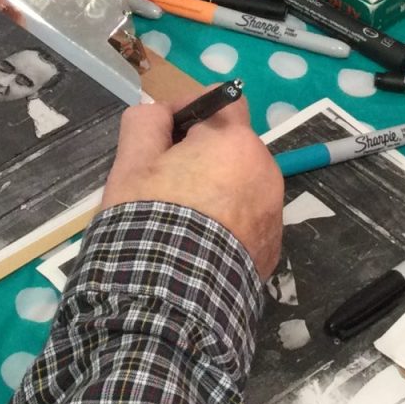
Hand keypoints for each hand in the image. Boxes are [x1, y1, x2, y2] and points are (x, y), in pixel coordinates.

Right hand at [101, 98, 283, 277]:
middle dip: (202, 156)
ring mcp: (273, 213)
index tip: (162, 133)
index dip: (190, 110)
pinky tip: (198, 245)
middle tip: (164, 183)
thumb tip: (158, 112)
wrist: (171, 301)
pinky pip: (247, 220)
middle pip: (232, 147)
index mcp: (235, 142)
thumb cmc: (150, 221)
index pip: (223, 101)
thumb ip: (145, 123)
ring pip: (241, 185)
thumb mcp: (130, 165)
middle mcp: (266, 171)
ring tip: (181, 219)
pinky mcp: (272, 248)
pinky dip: (227, 224)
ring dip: (216, 190)